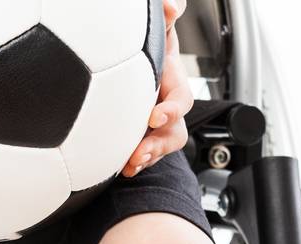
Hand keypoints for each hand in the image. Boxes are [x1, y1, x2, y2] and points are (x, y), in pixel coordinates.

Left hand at [124, 0, 192, 176]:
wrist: (130, 65)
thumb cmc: (146, 45)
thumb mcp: (157, 30)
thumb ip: (165, 17)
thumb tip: (172, 5)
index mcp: (172, 82)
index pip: (181, 100)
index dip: (172, 110)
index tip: (154, 117)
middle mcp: (167, 106)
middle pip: (174, 132)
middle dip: (159, 144)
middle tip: (139, 151)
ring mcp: (156, 125)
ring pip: (160, 147)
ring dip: (148, 158)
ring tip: (130, 165)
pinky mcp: (141, 136)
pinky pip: (144, 155)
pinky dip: (134, 164)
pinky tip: (119, 170)